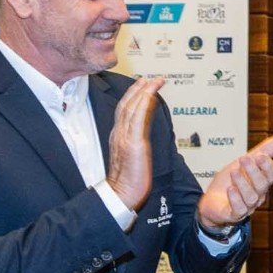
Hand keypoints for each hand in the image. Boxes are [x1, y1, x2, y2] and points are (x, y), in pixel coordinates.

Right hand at [106, 77, 165, 210]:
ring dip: (144, 91)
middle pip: (127, 104)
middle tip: (150, 77)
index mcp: (118, 136)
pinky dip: (143, 104)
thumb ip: (134, 145)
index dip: (133, 95)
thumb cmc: (128, 181)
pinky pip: (138, 119)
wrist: (120, 195)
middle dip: (138, 88)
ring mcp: (125, 137)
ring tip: (154, 81)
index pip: (124, 110)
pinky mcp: (133, 143)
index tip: (142, 85)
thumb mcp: (131, 157)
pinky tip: (150, 94)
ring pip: (132, 107)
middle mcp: (119, 133)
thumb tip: (141, 139)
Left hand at [198, 136, 272, 227]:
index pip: (272, 176)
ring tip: (233, 172)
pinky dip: (235, 199)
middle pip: (262, 185)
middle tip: (243, 159)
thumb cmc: (230, 181)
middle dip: (253, 171)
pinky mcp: (233, 214)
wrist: (211, 200)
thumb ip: (261, 152)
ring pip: (251, 197)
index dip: (268, 166)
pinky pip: (239, 210)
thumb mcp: (243, 164)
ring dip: (243, 183)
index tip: (260, 155)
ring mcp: (246, 206)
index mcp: (262, 183)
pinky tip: (230, 189)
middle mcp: (257, 195)